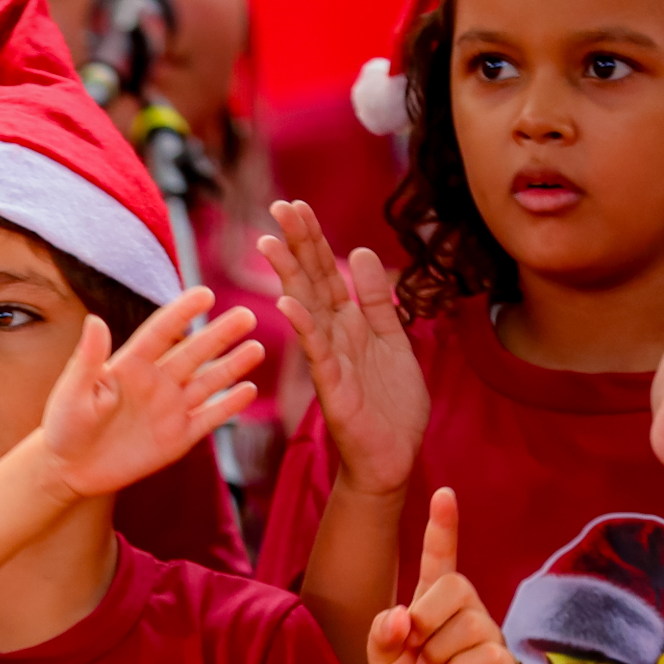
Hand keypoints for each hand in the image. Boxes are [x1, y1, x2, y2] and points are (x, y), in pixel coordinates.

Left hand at [34, 288, 262, 503]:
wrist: (69, 469)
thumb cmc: (64, 426)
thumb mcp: (73, 392)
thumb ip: (87, 359)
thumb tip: (94, 320)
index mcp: (130, 365)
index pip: (161, 332)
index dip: (181, 313)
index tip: (204, 293)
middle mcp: (156, 382)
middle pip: (194, 352)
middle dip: (220, 334)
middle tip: (246, 315)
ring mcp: (169, 409)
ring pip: (208, 381)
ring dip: (232, 365)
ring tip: (256, 348)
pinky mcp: (177, 437)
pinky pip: (208, 417)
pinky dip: (228, 406)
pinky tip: (248, 391)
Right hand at [259, 199, 426, 496]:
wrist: (392, 456)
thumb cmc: (389, 405)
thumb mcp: (392, 339)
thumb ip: (376, 299)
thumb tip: (362, 252)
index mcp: (348, 323)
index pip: (325, 272)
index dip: (312, 239)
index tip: (295, 206)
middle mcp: (333, 336)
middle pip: (311, 281)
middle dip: (296, 244)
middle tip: (278, 208)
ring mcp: (330, 360)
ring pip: (307, 309)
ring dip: (288, 276)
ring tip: (270, 245)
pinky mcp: (334, 387)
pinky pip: (317, 352)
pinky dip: (303, 327)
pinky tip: (287, 304)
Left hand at [365, 489, 512, 663]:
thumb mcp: (379, 657)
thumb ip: (381, 632)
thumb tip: (401, 616)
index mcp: (434, 603)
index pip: (442, 558)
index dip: (443, 527)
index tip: (444, 494)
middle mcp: (467, 612)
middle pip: (455, 586)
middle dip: (424, 619)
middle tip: (415, 651)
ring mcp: (489, 637)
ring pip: (467, 623)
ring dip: (436, 653)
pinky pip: (483, 654)